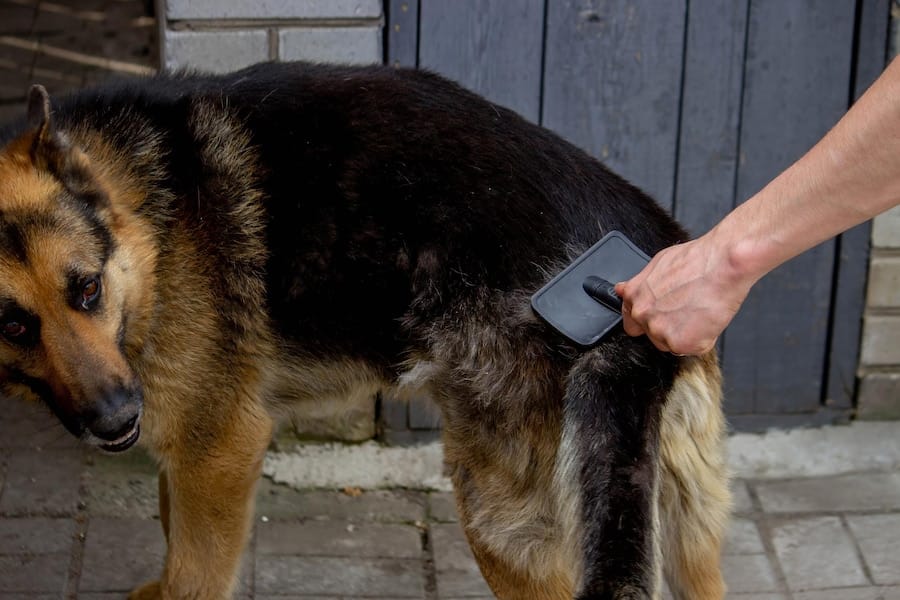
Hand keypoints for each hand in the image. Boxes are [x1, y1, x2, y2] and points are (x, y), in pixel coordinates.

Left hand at [614, 234, 753, 354]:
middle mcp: (643, 315)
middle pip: (652, 334)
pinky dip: (703, 339)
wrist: (723, 264)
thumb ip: (640, 284)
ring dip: (685, 333)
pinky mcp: (681, 343)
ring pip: (671, 343)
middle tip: (687, 310)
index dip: (648, 319)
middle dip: (668, 326)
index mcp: (634, 296)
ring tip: (699, 310)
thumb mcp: (658, 263)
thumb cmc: (697, 260)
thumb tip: (622, 289)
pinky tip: (707, 319)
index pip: (631, 321)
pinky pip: (692, 348)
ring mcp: (660, 331)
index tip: (659, 316)